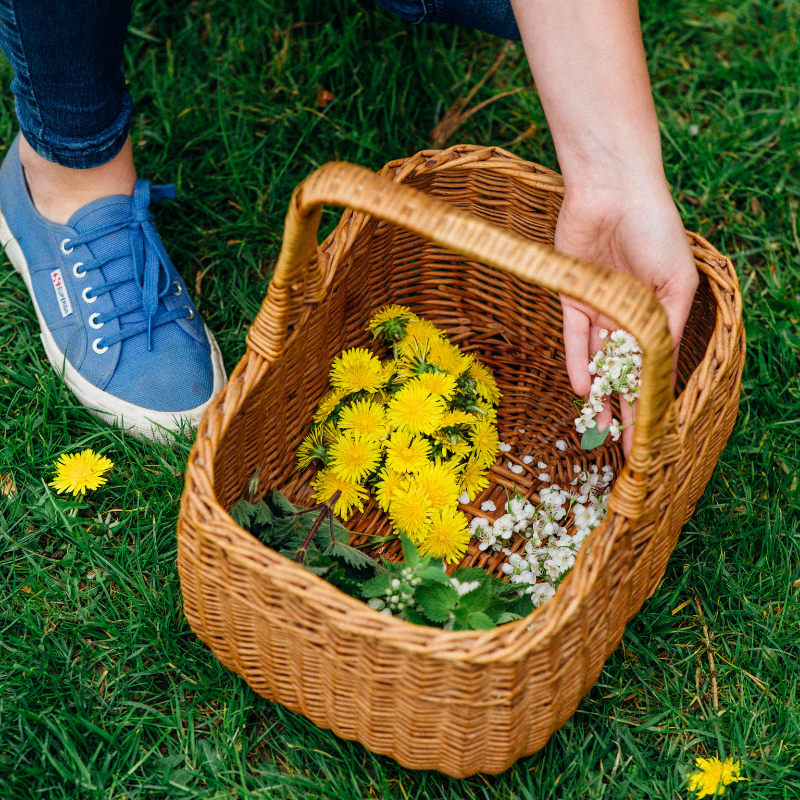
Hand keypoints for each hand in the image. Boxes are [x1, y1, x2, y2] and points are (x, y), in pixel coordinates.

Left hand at [556, 179, 697, 452]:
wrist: (613, 191)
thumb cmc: (655, 230)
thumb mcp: (675, 283)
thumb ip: (667, 328)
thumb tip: (661, 372)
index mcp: (660, 311)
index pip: (655, 364)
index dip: (652, 398)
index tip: (651, 431)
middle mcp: (629, 312)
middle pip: (624, 368)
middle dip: (624, 405)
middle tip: (619, 440)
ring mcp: (600, 306)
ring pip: (597, 359)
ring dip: (599, 392)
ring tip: (597, 424)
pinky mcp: (572, 296)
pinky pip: (574, 337)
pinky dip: (576, 361)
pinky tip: (582, 388)